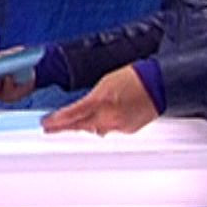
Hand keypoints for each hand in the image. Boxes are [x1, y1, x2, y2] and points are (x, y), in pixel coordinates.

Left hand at [41, 65, 156, 135]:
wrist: (160, 83)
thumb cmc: (135, 77)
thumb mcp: (106, 81)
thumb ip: (91, 98)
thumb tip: (81, 109)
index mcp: (100, 101)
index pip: (71, 115)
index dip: (56, 121)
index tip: (46, 124)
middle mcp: (108, 116)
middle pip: (80, 126)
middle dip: (65, 127)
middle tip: (51, 128)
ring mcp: (119, 125)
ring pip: (95, 129)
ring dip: (84, 125)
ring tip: (72, 124)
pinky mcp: (128, 129)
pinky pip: (110, 129)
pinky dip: (103, 125)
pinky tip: (100, 120)